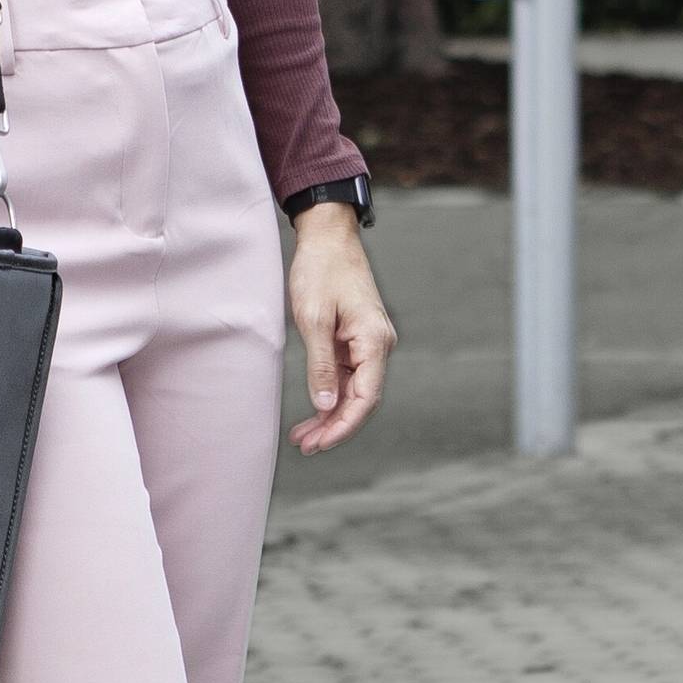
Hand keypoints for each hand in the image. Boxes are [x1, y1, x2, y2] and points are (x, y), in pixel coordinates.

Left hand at [286, 202, 393, 453]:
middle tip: (306, 446)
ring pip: (354, 389)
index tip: (320, 444)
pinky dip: (331, 394)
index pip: (366, 397)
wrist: (327, 236)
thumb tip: (327, 405)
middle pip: (362, 398)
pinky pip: (348, 375)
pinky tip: (314, 410)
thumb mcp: (313, 318)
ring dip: (331, 414)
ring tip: (304, 436)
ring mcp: (368, 341)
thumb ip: (321, 364)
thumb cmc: (320, 270)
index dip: (344, 425)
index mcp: (374, 339)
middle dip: (335, 426)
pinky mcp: (356, 338)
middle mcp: (378, 344)